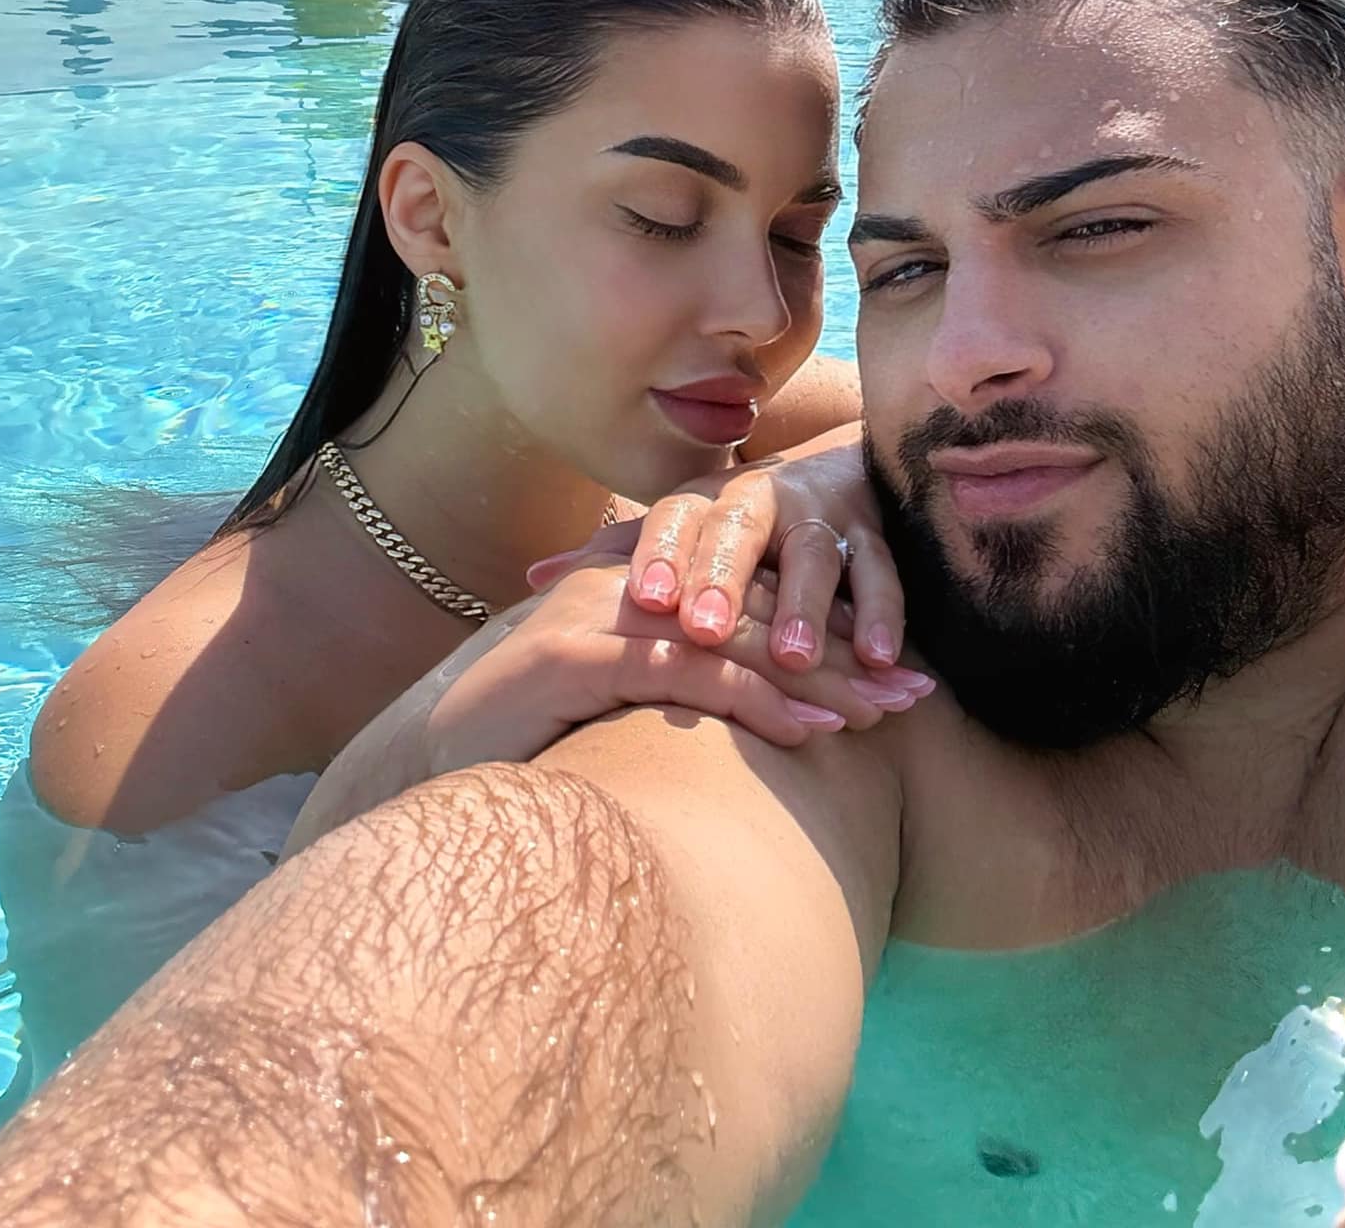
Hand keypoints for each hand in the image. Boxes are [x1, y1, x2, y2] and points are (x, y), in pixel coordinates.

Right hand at [285, 555, 931, 857]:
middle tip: (922, 687)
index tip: (893, 669)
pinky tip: (820, 729)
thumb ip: (664, 690)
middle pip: (756, 612)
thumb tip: (737, 713)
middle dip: (845, 650)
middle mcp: (622, 585)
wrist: (422, 760)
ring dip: (825, 675)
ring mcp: (602, 613)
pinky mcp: (584, 653)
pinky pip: (695, 672)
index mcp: (632, 587)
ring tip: (893, 709)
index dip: (822, 634)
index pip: (745, 603)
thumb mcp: (607, 708)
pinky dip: (765, 700)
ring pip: (737, 636)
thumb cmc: (519, 746)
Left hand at [529, 441, 903, 675]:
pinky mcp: (877, 535)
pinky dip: (884, 612)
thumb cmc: (739, 528)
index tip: (646, 602)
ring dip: (806, 604)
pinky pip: (883, 571)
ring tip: (793, 658)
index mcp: (706, 503)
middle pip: (739, 530)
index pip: (675, 520)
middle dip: (723, 578)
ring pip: (816, 553)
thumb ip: (616, 556)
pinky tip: (881, 659)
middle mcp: (762, 500)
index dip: (660, 556)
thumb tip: (529, 578)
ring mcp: (823, 515)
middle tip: (705, 631)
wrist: (840, 473)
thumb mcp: (682, 532)